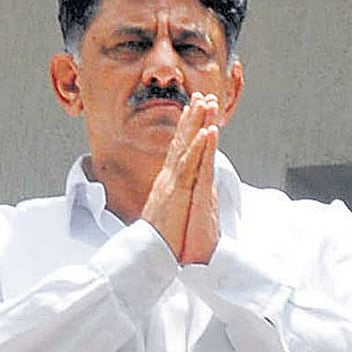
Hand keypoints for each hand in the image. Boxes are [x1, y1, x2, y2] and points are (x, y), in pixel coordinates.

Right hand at [141, 93, 219, 262]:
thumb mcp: (164, 216)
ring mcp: (171, 184)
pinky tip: (205, 132)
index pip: (178, 151)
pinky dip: (197, 148)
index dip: (186, 130)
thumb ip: (168, 203)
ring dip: (196, 123)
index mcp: (167, 184)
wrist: (145, 256)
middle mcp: (168, 179)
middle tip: (202, 95)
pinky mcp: (175, 193)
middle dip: (192, 117)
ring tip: (205, 103)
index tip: (193, 111)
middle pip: (181, 141)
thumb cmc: (156, 242)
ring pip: (186, 147)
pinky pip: (188, 166)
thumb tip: (170, 197)